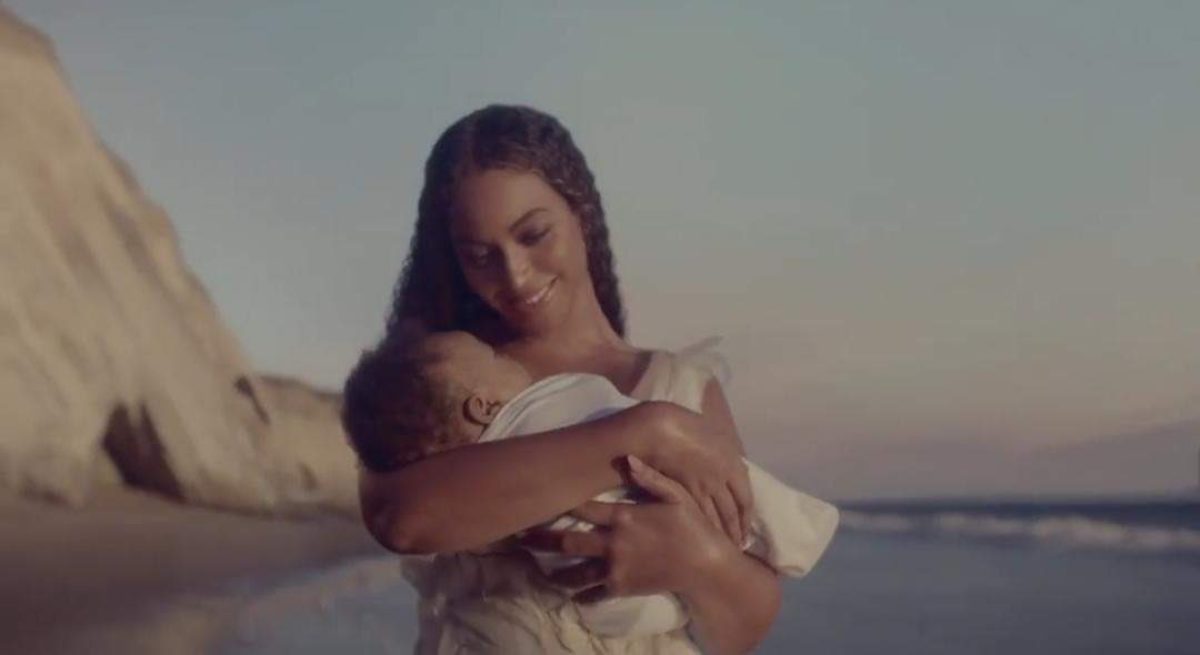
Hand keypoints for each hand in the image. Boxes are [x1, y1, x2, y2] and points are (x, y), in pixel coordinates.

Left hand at [520, 455, 735, 602]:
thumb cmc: (692, 527)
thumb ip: (651, 478)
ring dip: (554, 571)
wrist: (705, 567)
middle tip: (519, 536)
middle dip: (542, 538)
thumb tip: (628, 458)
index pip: (584, 506)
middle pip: (568, 540)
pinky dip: (580, 595)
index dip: (560, 499)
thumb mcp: (677, 496)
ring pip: (575, 571)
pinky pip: (594, 592)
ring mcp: (616, 568)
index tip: (539, 495)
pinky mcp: (622, 587)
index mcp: (624, 517)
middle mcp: (614, 543)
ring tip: (536, 568)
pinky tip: (569, 594)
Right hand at [638, 403, 752, 546]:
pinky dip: (702, 526)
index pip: (746, 499)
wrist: (664, 428)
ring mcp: (702, 487)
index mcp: (734, 465)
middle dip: (736, 531)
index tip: (748, 530)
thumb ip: (728, 457)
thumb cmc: (691, 427)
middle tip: (738, 546)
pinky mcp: (683, 492)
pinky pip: (697, 513)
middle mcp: (722, 480)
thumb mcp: (718, 438)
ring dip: (721, 533)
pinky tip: (702, 535)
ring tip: (723, 547)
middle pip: (732, 512)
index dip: (747, 517)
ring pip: (715, 517)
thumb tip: (736, 469)